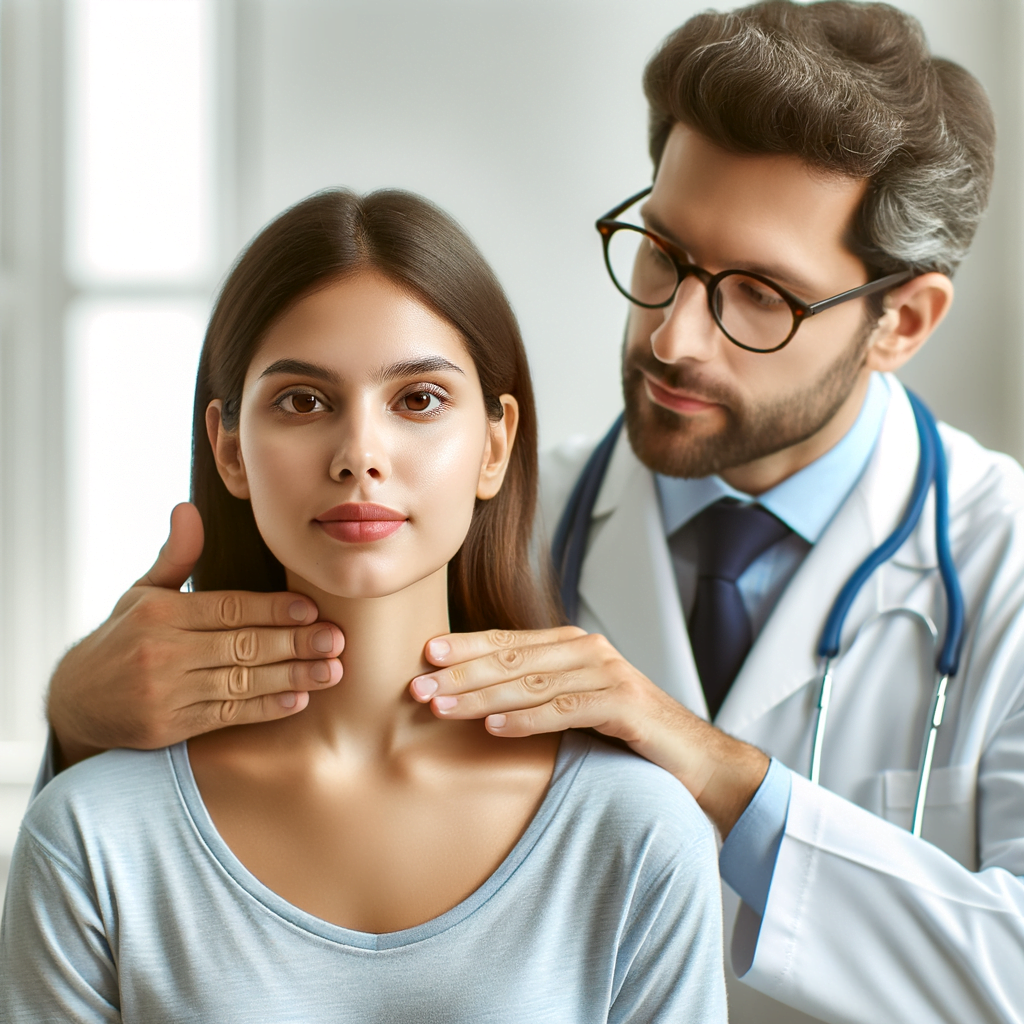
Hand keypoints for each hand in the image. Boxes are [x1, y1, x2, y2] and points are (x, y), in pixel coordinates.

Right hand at [47, 503, 343, 766]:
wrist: (75, 701)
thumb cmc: (122, 638)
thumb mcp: (142, 593)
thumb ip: (176, 556)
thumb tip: (188, 508)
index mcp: (159, 612)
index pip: (227, 608)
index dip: (272, 609)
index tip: (311, 608)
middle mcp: (162, 651)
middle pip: (241, 645)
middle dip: (294, 642)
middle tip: (335, 639)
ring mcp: (165, 692)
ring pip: (240, 681)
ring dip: (291, 677)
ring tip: (330, 670)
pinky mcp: (170, 726)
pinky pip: (227, 714)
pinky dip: (264, 708)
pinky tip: (297, 700)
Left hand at [409, 627, 768, 835]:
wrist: (692, 757)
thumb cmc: (626, 732)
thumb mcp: (576, 703)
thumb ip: (537, 691)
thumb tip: (476, 696)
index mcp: (572, 644)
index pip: (509, 641)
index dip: (466, 646)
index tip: (425, 654)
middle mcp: (588, 650)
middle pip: (513, 658)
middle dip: (462, 672)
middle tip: (418, 684)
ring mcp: (608, 674)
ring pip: (532, 683)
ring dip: (482, 695)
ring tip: (441, 706)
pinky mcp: (623, 703)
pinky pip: (565, 710)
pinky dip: (526, 718)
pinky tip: (493, 727)